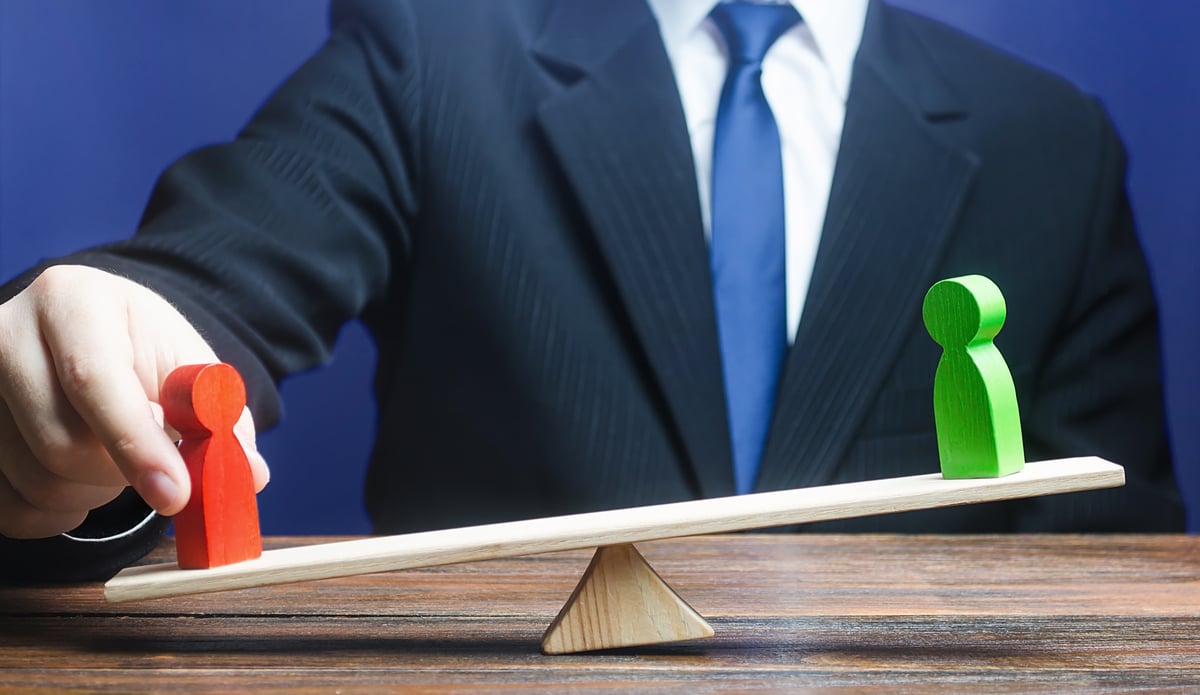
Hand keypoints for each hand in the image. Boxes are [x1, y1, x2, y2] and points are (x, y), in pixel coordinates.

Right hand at [0, 265, 268, 538]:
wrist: (99, 340)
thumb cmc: (149, 355)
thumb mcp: (194, 372)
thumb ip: (223, 421)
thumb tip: (249, 474)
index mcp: (73, 300)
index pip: (93, 379)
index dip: (136, 444)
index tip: (176, 494)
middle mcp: (5, 332)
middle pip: (59, 441)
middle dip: (120, 475)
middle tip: (156, 470)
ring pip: (33, 479)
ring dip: (91, 495)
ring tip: (117, 465)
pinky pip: (4, 505)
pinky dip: (52, 513)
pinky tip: (79, 486)